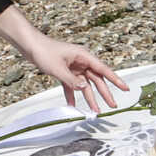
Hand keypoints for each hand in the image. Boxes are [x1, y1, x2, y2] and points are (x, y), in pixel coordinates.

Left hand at [0, 9, 125, 109]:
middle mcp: (81, 62)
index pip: (103, 69)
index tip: (125, 88)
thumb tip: (84, 88)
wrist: (30, 45)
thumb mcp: (58, 68)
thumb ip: (71, 80)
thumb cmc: (44, 51)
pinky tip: (73, 105)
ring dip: (90, 98)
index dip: (115, 80)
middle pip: (97, 79)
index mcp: (83, 56)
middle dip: (105, 93)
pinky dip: (72, 95)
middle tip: (113, 105)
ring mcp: (73, 67)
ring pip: (85, 85)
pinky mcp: (65, 72)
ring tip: (95, 110)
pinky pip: (72, 86)